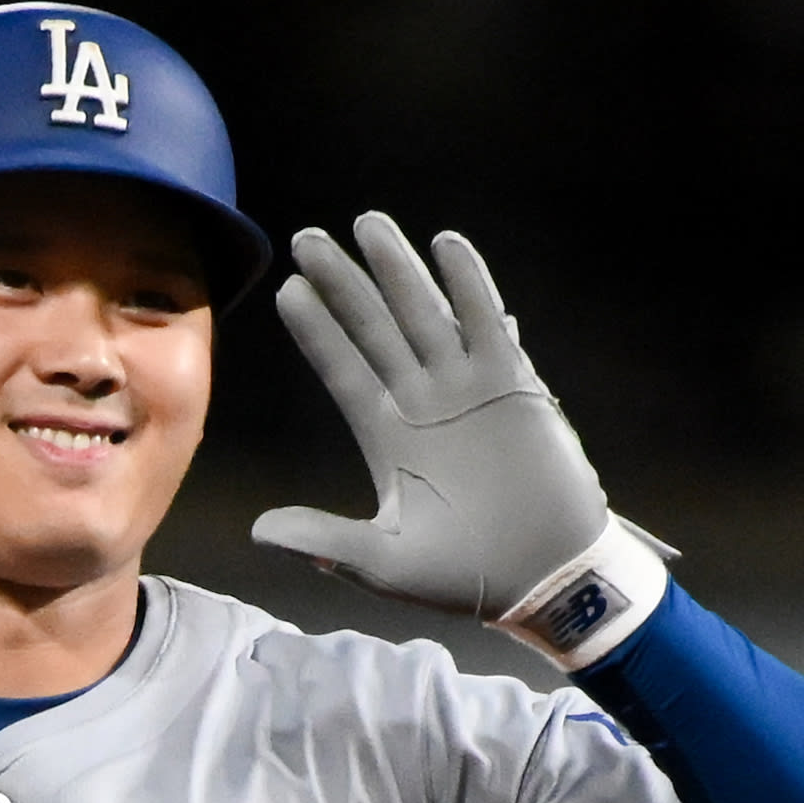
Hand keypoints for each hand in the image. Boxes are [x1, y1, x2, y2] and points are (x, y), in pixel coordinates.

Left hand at [253, 212, 640, 616]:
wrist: (545, 578)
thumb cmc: (466, 574)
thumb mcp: (383, 562)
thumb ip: (322, 540)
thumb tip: (258, 530)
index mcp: (387, 437)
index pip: (342, 370)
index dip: (316, 331)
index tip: (286, 291)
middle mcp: (422, 402)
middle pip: (375, 328)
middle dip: (343, 284)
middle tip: (307, 239)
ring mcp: (468, 389)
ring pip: (425, 315)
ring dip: (398, 270)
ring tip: (367, 224)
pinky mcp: (515, 385)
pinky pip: (489, 324)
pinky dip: (471, 285)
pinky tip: (446, 245)